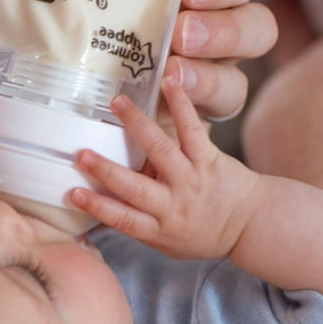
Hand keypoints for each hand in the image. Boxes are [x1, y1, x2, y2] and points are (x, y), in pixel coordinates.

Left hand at [0, 0, 277, 125]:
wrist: (47, 108)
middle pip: (253, 26)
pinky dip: (183, 126)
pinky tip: (151, 125)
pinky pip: (203, 131)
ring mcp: (196, 87)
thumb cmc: (57, 45)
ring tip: (171, 78)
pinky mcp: (180, 129)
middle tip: (180, 32)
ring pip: (237, 80)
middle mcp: (201, 40)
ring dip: (211, 78)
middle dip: (225, 26)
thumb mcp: (32, 10)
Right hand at [70, 75, 259, 260]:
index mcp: (160, 228)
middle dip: (106, 170)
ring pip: (161, 150)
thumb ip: (135, 225)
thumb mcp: (165, 241)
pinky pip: (193, 129)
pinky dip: (181, 104)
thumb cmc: (200, 234)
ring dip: (136, 125)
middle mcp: (174, 204)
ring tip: (116, 103)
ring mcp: (192, 179)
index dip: (97, 206)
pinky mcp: (209, 157)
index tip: (72, 193)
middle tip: (80, 153)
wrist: (250, 224)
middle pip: (136, 188)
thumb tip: (94, 210)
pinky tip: (168, 82)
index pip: (124, 219)